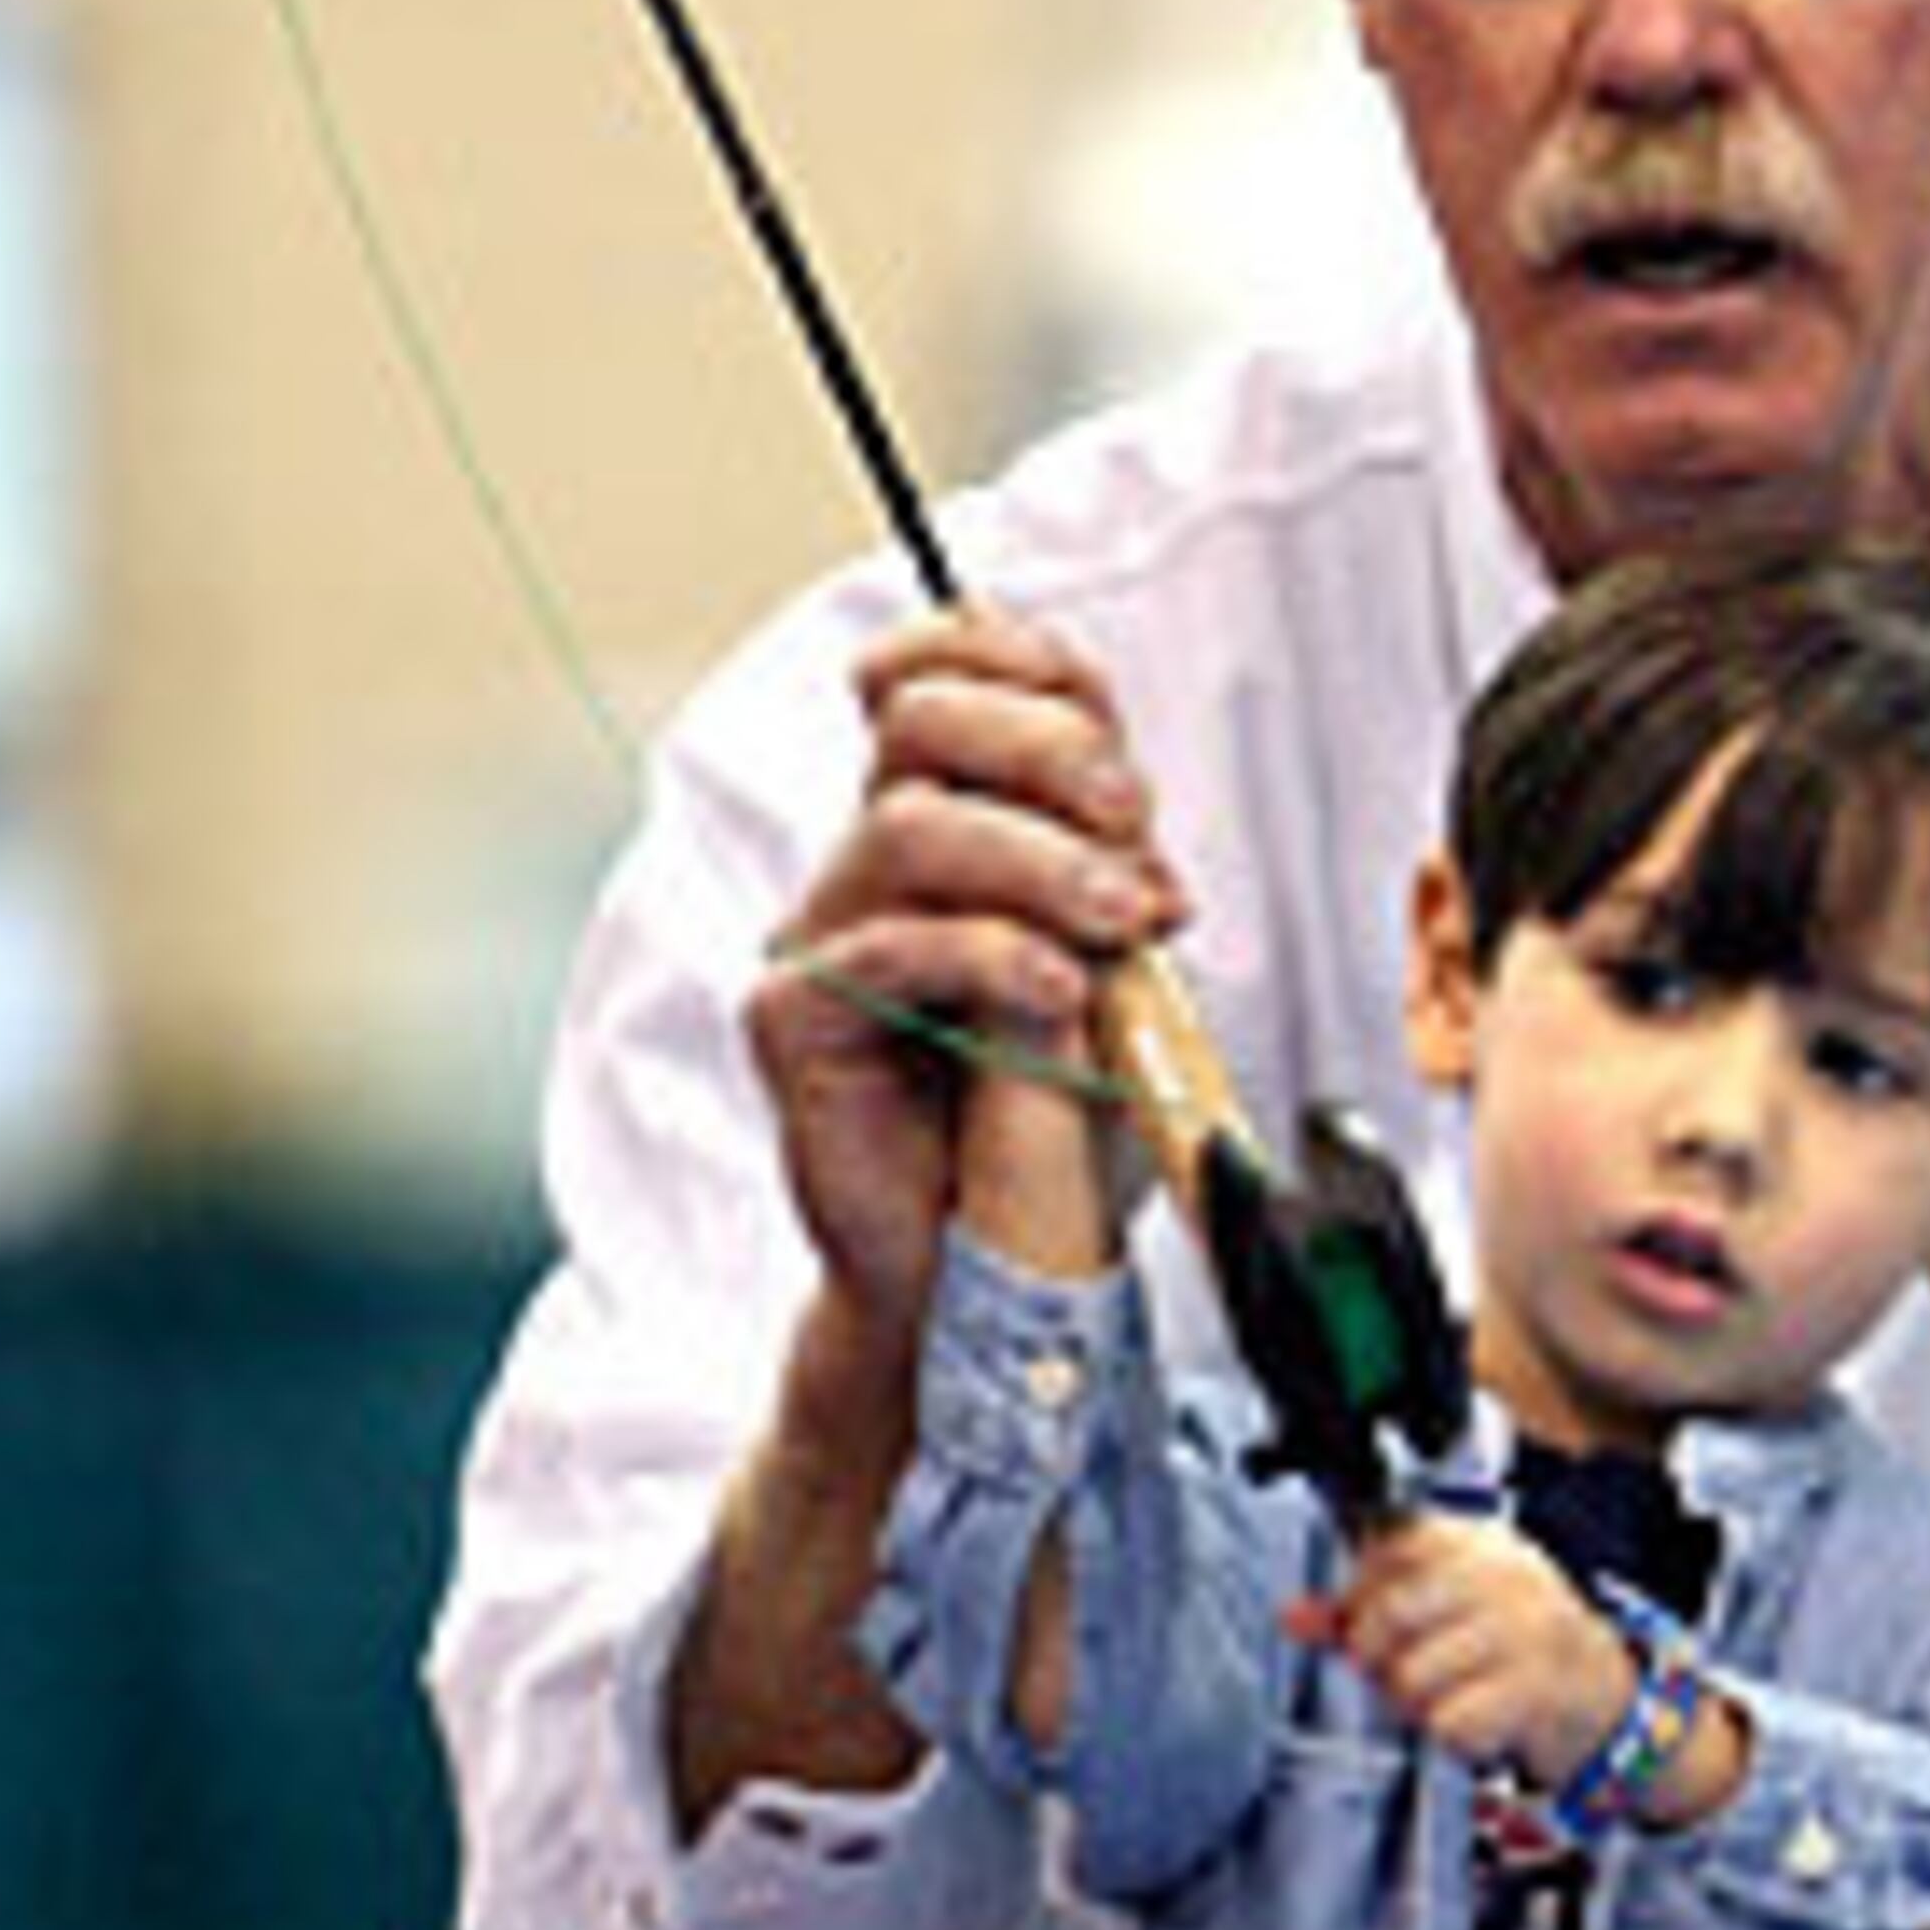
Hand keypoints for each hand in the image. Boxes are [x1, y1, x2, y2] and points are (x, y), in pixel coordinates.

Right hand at [749, 605, 1188, 1350]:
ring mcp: (822, 937)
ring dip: (1040, 860)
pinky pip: (886, 948)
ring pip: (907, 825)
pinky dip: (991, 955)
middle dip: (1046, 748)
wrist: (978, 1269)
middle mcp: (867, 869)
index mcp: (940, 833)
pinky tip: (1060, 995)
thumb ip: (1106, 875)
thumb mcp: (1109, 976)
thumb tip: (1132, 811)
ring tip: (1127, 921)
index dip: (1015, 660)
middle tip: (1134, 822)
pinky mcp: (796, 1020)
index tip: (1109, 724)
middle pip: (920, 722)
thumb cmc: (1044, 1126)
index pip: (938, 679)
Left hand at [1298, 1516, 1634, 1783]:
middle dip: (1377, 1656)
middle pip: (1388, 1614)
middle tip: (1398, 1671)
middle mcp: (1502, 1578)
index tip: (1369, 1620)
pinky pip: (1449, 1722)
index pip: (1389, 1546)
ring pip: (1412, 1677)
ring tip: (1448, 1699)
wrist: (1604, 1697)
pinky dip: (1453, 1735)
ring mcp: (1522, 1632)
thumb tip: (1294, 1616)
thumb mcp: (1446, 1611)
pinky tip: (1477, 1721)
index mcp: (1478, 1544)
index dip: (1361, 1595)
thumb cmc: (1515, 1649)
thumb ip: (1363, 1610)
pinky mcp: (1534, 1690)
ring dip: (1416, 1704)